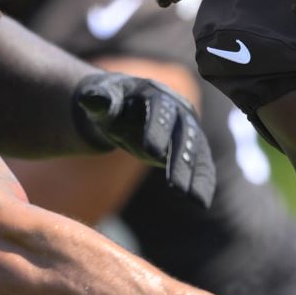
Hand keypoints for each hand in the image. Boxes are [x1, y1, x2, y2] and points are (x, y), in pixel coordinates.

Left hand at [72, 72, 215, 206]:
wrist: (123, 107)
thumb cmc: (110, 104)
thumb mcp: (100, 100)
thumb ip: (100, 101)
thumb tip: (92, 99)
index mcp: (153, 93)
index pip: (160, 108)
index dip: (157, 129)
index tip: (152, 152)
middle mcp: (177, 107)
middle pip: (184, 133)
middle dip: (181, 160)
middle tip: (176, 187)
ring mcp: (187, 126)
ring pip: (196, 150)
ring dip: (197, 175)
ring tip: (195, 200)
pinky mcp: (190, 145)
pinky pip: (200, 163)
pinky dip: (203, 181)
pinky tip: (202, 201)